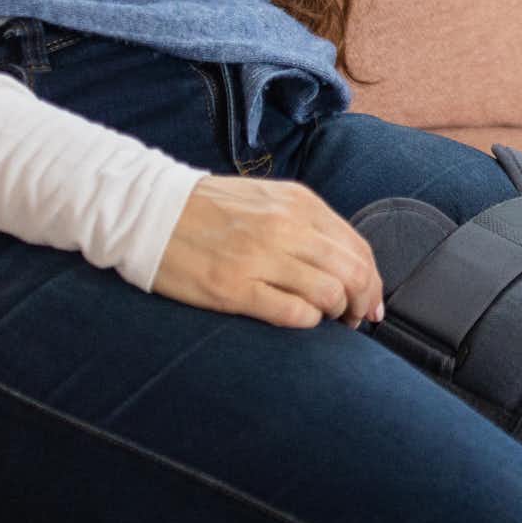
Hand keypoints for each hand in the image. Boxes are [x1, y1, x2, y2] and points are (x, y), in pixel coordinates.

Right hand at [150, 175, 384, 329]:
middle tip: (356, 319)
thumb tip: (346, 263)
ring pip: (329, 294)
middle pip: (353, 273)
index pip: (358, 248)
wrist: (148, 210)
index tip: (370, 302)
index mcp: (299, 204)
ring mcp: (260, 257)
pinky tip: (300, 320)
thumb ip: (308, 224)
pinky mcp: (234, 288)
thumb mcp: (269, 200)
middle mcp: (286, 227)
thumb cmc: (210, 209)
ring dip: (337, 314)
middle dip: (364, 303)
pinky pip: (293, 314)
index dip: (373, 281)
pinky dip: (307, 322)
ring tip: (327, 321)